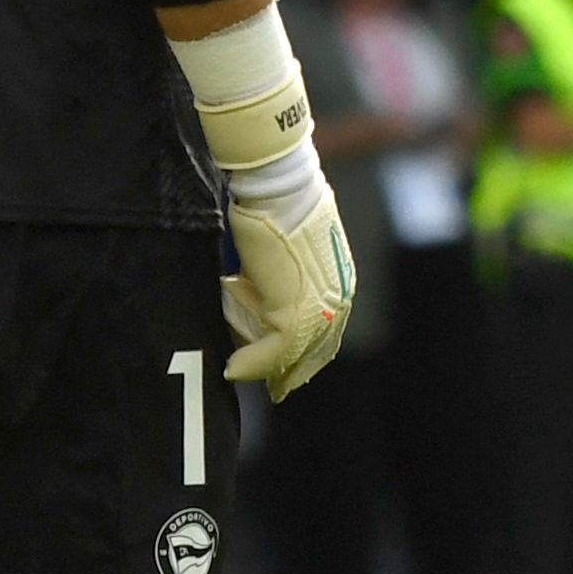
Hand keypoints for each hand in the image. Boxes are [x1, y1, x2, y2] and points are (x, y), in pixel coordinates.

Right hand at [222, 188, 356, 401]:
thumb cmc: (274, 205)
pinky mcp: (295, 312)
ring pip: (293, 353)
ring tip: (239, 368)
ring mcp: (320, 307)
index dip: (303, 350)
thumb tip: (252, 288)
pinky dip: (250, 361)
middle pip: (315, 348)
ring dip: (264, 365)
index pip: (325, 328)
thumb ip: (278, 274)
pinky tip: (232, 367)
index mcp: (339, 281)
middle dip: (290, 369)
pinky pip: (272, 350)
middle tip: (269, 384)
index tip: (282, 365)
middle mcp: (338, 297)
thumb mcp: (283, 247)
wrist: (277, 189)